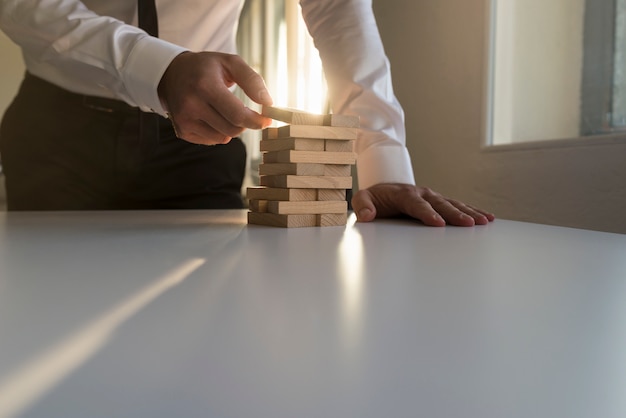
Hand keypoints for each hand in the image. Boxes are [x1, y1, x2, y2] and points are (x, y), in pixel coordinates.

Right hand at [158, 51, 273, 144]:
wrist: (171, 74)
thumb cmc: (206, 67)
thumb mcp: (230, 62)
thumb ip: (252, 80)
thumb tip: (268, 103)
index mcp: (205, 86)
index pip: (237, 114)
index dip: (256, 121)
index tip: (267, 119)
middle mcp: (192, 105)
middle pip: (233, 129)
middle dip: (245, 123)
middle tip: (246, 112)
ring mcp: (185, 120)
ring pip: (224, 137)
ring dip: (232, 127)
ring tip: (224, 110)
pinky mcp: (182, 131)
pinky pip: (213, 140)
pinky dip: (219, 131)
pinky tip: (212, 116)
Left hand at [351, 183, 494, 225]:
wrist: (385, 188)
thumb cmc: (375, 197)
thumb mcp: (363, 199)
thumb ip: (362, 206)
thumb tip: (367, 216)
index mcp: (404, 194)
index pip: (417, 205)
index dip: (428, 214)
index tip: (438, 223)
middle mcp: (422, 194)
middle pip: (440, 204)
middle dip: (455, 214)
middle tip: (469, 224)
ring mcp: (433, 197)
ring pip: (453, 204)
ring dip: (469, 212)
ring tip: (484, 221)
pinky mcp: (439, 202)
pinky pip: (457, 205)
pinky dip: (472, 210)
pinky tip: (487, 218)